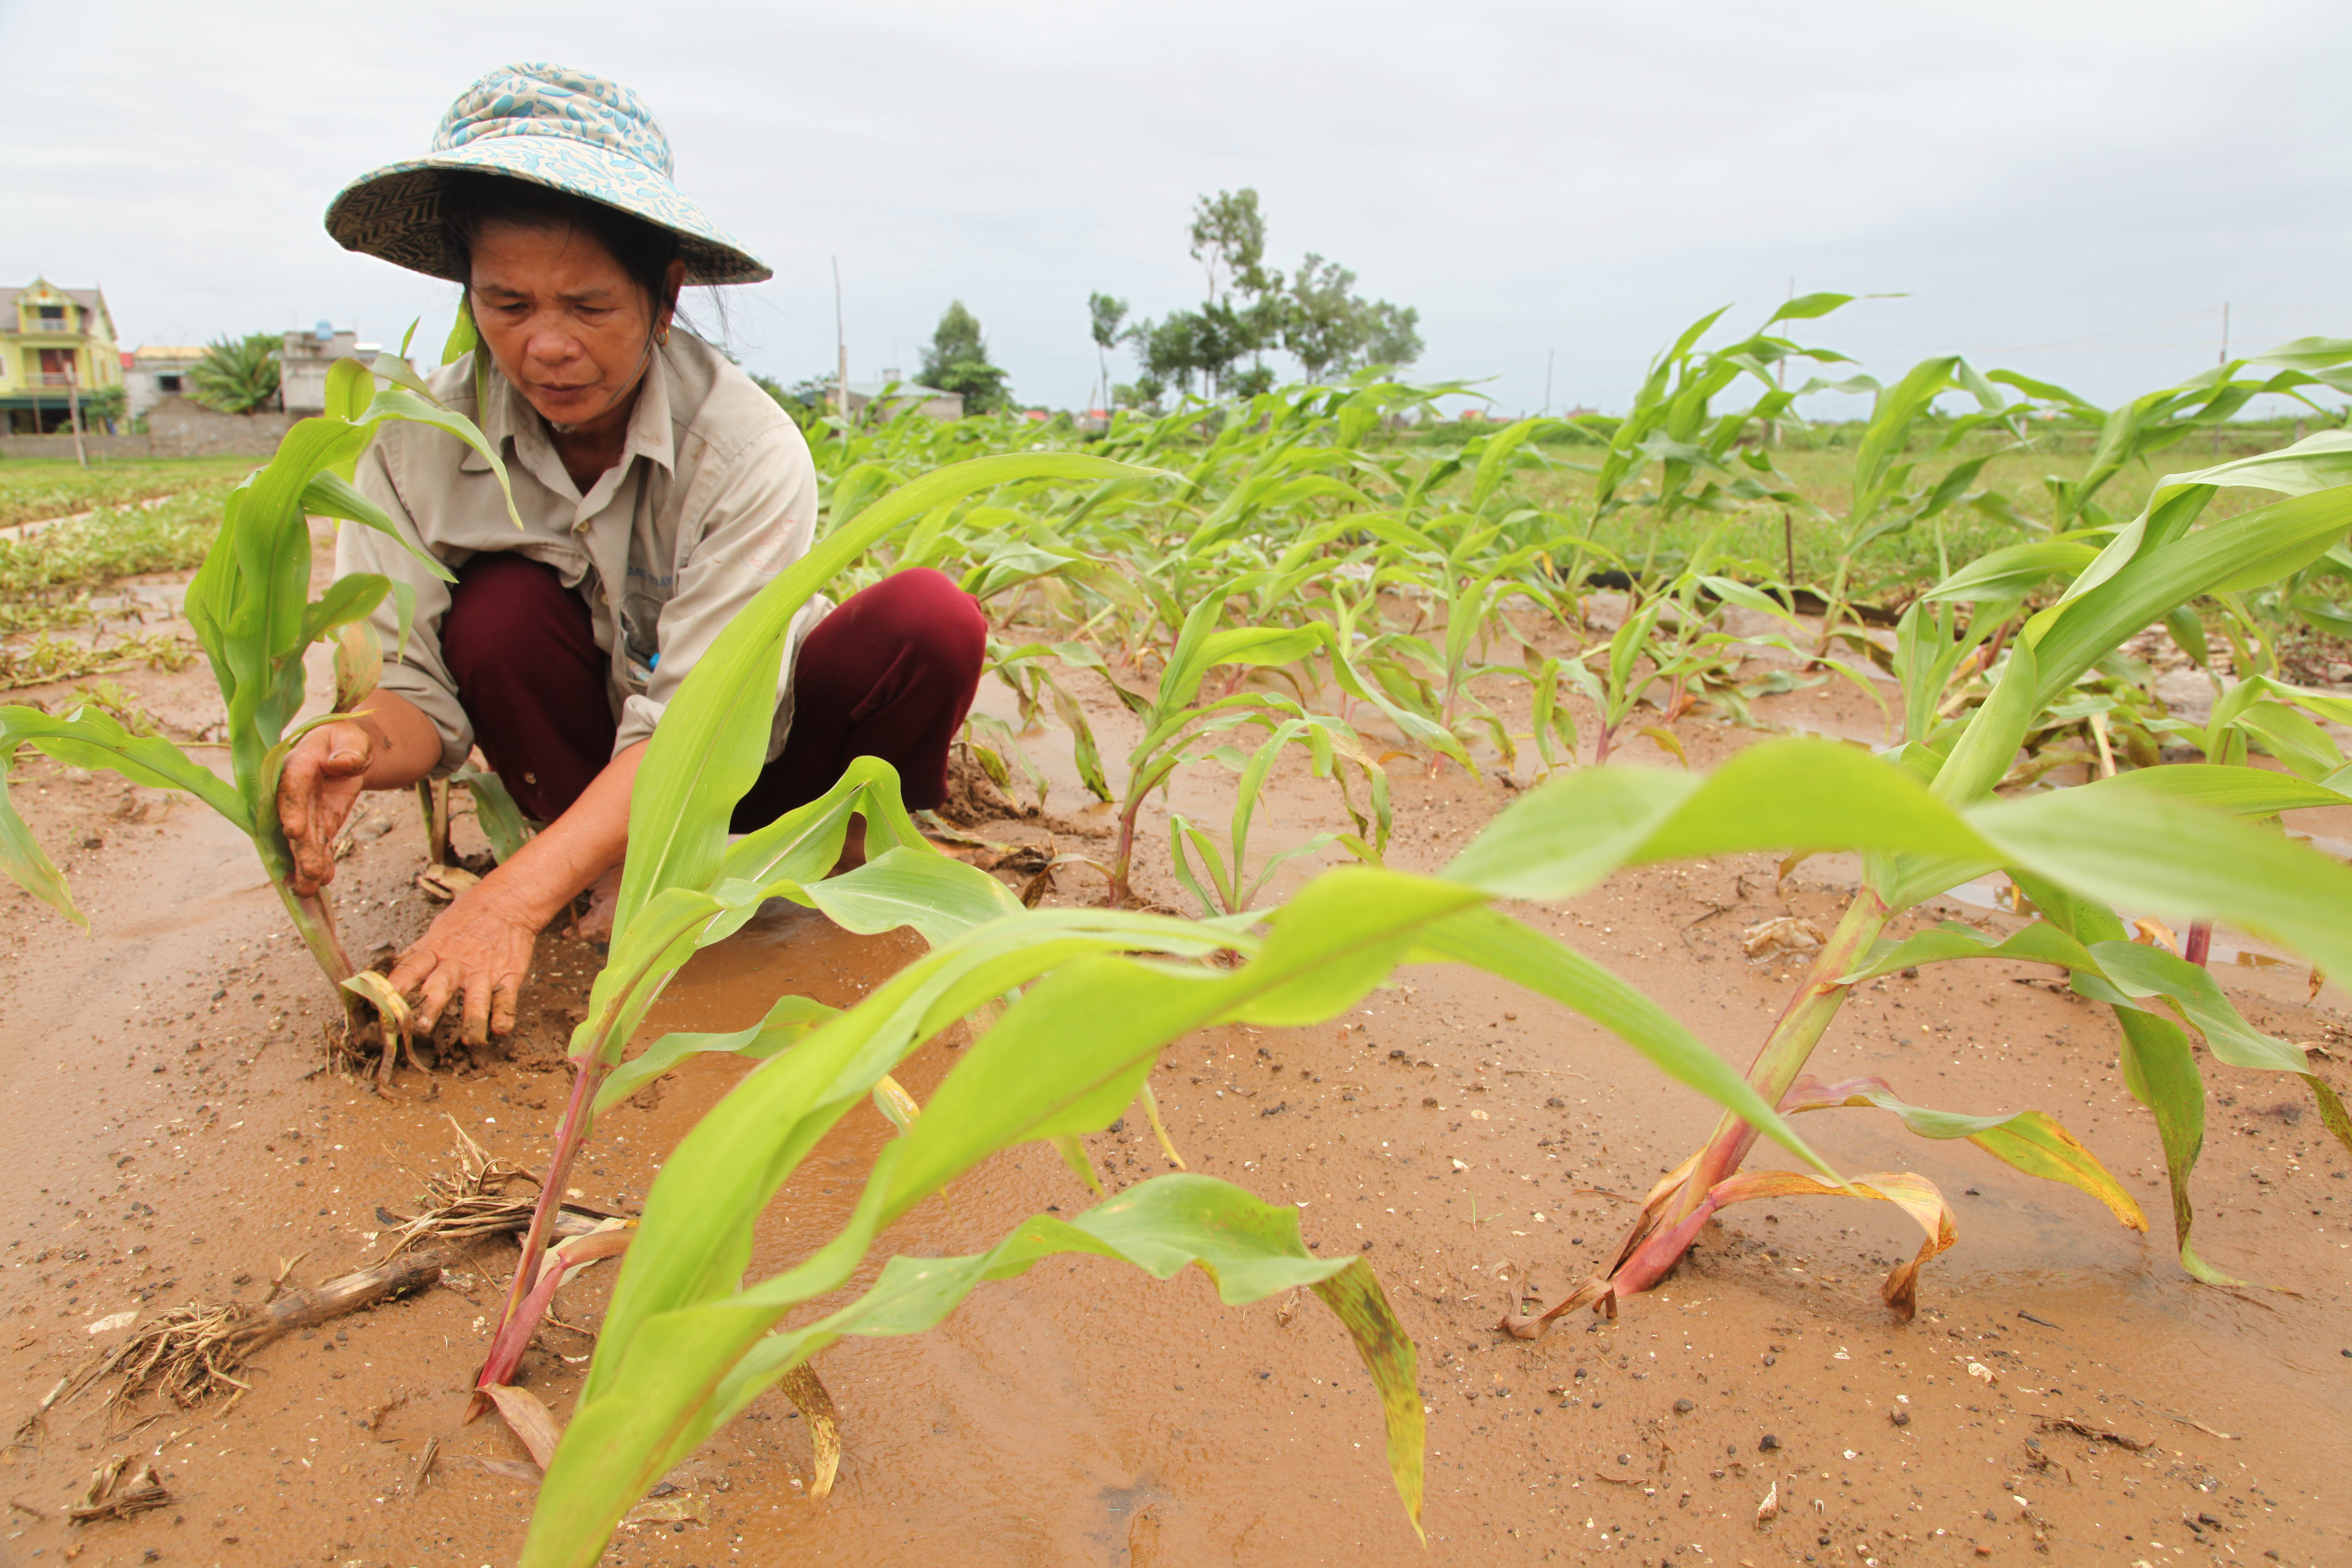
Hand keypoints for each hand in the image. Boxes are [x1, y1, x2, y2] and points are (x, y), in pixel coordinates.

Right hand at [278, 720, 373, 896]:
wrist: (347, 751)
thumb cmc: (345, 739)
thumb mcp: (351, 736)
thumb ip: (348, 749)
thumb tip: (343, 764)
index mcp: (297, 765)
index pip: (291, 788)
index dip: (291, 810)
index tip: (293, 831)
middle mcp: (294, 793)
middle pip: (295, 822)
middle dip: (300, 850)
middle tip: (307, 874)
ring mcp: (306, 812)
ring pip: (304, 841)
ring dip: (306, 865)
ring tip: (309, 889)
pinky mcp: (320, 825)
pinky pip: (320, 846)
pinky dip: (322, 863)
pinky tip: (322, 883)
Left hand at [388, 881, 538, 1044]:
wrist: (509, 900)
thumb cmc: (470, 913)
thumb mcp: (437, 928)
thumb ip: (418, 951)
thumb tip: (393, 967)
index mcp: (435, 950)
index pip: (409, 970)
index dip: (393, 989)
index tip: (379, 1009)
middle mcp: (458, 963)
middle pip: (440, 987)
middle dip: (429, 1008)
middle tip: (419, 1029)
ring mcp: (484, 971)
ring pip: (476, 999)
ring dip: (472, 1020)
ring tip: (470, 1041)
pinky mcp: (509, 975)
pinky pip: (506, 998)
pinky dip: (504, 1015)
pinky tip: (500, 1031)